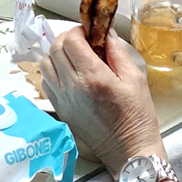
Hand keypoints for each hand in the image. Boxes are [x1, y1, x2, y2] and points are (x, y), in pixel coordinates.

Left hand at [40, 28, 163, 171]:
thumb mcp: (135, 78)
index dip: (78, 30)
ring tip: (74, 57)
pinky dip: (53, 72)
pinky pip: (46, 82)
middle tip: (82, 41)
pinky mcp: (60, 110)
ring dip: (57, 55)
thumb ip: (117, 52)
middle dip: (67, 38)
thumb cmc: (137, 116)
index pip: (71, 41)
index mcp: (93, 77)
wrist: (129, 151)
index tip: (89, 31)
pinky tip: (69, 74)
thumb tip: (106, 33)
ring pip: (45, 65)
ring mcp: (63, 100)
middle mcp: (73, 87)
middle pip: (54, 49)